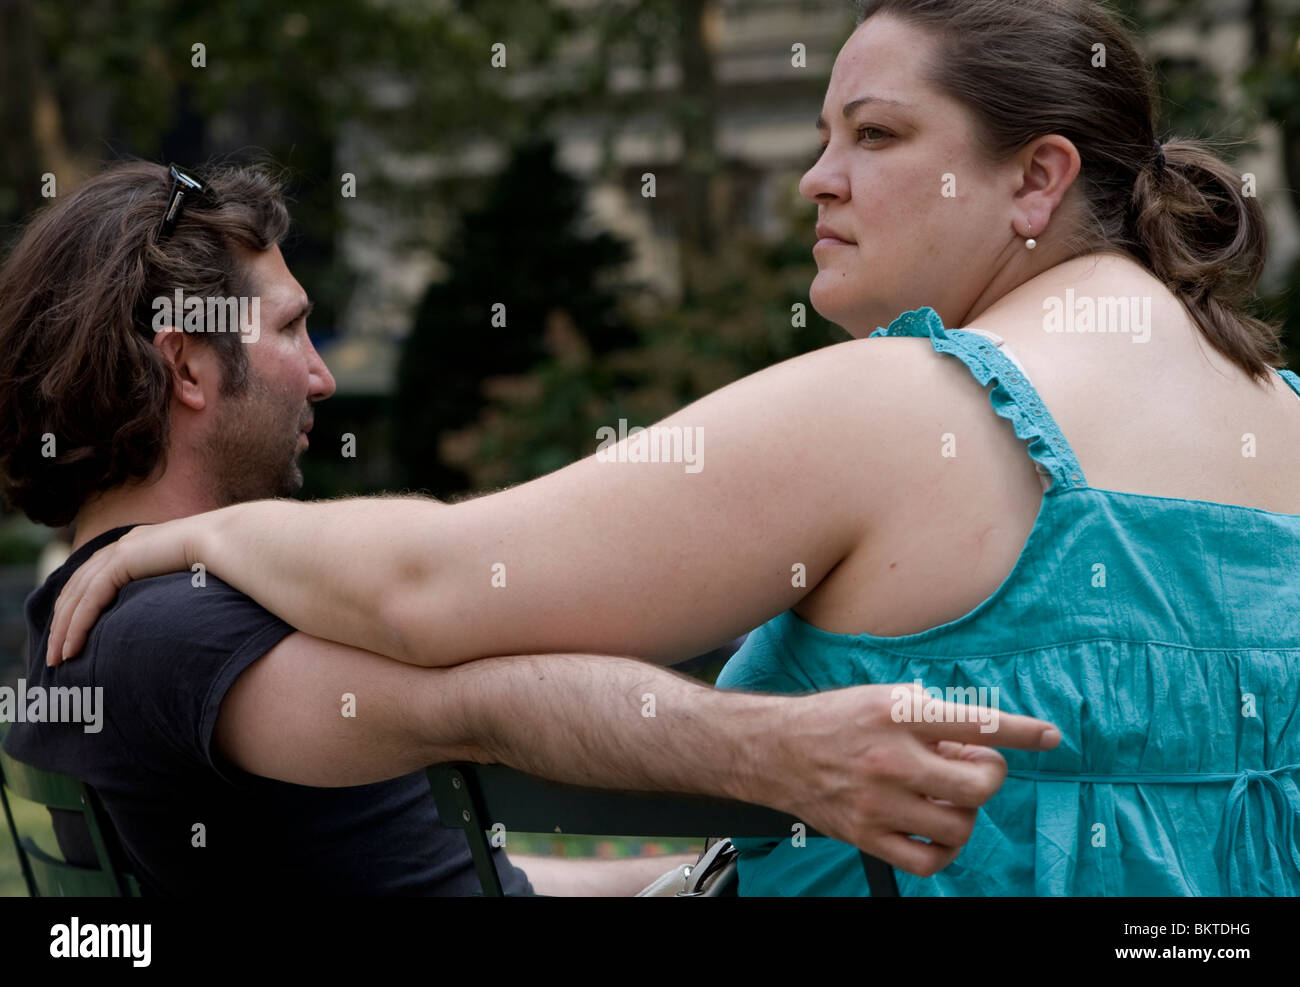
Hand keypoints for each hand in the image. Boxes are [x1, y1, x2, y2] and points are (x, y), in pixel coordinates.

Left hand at [47, 516, 207, 664]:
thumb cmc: (221, 564)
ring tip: (57, 659)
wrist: (230, 542)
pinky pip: (90, 599)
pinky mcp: (122, 560)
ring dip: (63, 630)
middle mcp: (122, 546)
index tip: (70, 638)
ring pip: (77, 596)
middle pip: (76, 589)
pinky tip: (72, 648)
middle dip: (61, 624)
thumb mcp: (188, 579)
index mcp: (136, 547)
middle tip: (54, 656)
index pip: (92, 580)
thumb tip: (176, 618)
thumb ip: (171, 590)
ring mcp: (120, 550)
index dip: (76, 609)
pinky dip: (77, 626)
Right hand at [764, 683, 1059, 876]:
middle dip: (989, 775)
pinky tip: (935, 830)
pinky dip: (944, 850)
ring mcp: (878, 802)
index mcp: (897, 715)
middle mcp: (891, 758)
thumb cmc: (834, 720)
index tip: (1050, 737)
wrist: (774, 749)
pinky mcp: (866, 835)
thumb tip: (977, 745)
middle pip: (978, 785)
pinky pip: (928, 861)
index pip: (976, 722)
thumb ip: (932, 717)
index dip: (1021, 732)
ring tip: (945, 796)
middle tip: (971, 765)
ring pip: (959, 826)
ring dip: (965, 812)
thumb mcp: (882, 698)